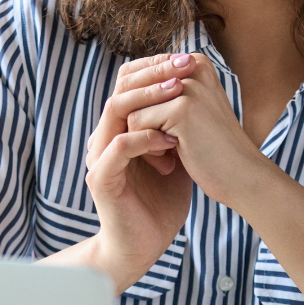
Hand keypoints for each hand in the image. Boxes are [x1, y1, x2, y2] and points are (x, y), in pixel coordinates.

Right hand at [81, 53, 197, 293]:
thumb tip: (203, 93)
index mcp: (119, 128)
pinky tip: (171, 141)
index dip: (156, 67)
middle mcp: (104, 137)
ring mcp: (100, 156)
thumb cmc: (160, 202)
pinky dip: (146, 138)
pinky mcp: (101, 178)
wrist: (143, 245)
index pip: (129, 83)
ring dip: (148, 98)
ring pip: (115, 110)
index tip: (187, 59)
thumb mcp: (175, 155)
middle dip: (154, 73)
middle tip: (183, 65)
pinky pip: (119, 147)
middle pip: (120, 88)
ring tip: (177, 93)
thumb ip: (178, 125)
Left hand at [125, 53, 263, 208]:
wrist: (242, 177)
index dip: (142, 109)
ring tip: (167, 153)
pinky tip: (170, 160)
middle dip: (140, 123)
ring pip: (131, 108)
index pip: (141, 76)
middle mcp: (192, 66)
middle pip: (133, 91)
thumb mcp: (188, 110)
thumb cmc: (213, 147)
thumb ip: (161, 91)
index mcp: (195, 61)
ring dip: (141, 137)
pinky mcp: (181, 109)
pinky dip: (147, 148)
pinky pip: (136, 124)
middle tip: (160, 148)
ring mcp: (188, 86)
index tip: (163, 132)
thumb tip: (121, 80)